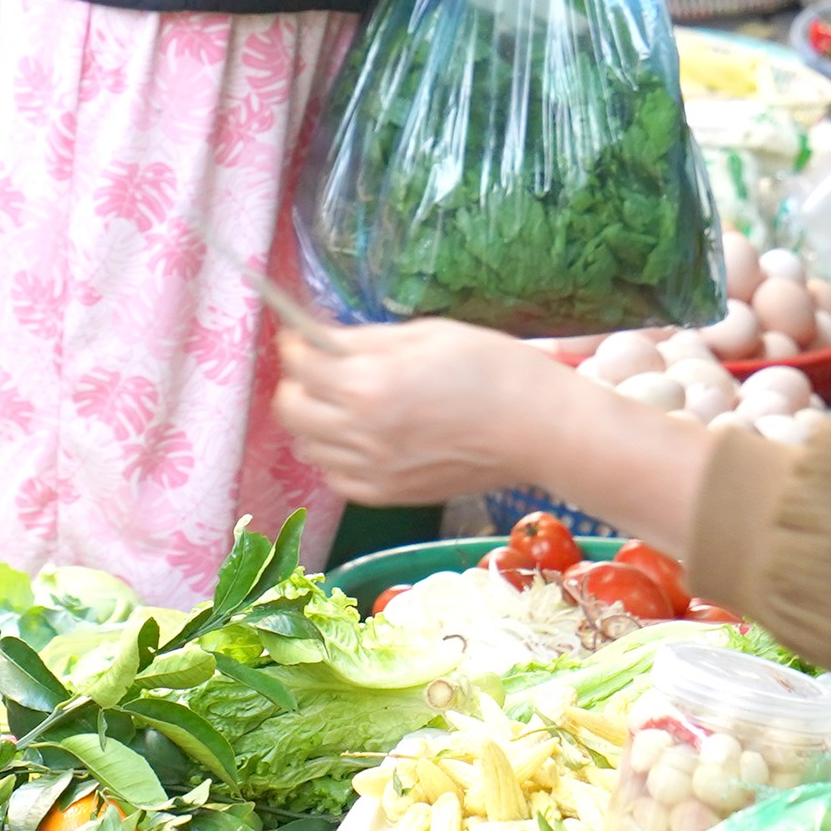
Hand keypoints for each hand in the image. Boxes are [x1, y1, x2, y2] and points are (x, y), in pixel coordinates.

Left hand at [275, 315, 715, 557]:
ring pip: (306, 445)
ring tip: (344, 400)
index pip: (299, 363)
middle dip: (296, 380)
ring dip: (313, 418)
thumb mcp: (428, 334)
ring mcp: (372, 471)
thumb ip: (367, 340)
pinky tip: (362, 435)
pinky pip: (334, 475)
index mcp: (370, 385)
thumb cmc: (494, 369)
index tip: (302, 333)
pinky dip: (334, 454)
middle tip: (320, 365)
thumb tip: (324, 338)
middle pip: (290, 408)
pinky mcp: (387, 497)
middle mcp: (361, 433)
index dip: (296, 342)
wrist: (539, 429)